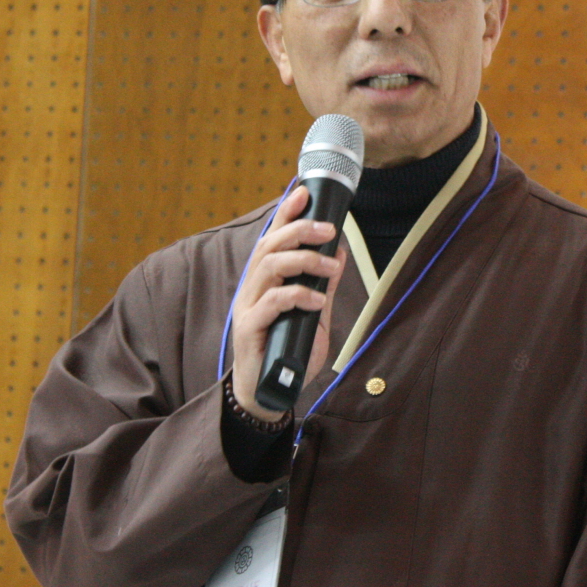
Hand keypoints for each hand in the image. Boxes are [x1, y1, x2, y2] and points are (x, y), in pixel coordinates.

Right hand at [230, 185, 347, 421]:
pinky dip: (298, 295)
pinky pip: (272, 301)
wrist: (269, 393)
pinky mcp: (249, 328)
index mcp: (267, 281)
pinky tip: (317, 300)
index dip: (286, 214)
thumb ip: (324, 286)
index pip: (274, 238)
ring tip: (329, 267)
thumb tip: (338, 254)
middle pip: (271, 246)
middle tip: (329, 229)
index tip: (304, 192)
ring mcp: (248, 307)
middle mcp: (253, 288)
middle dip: (300, 230)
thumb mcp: (314, 315)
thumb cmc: (289, 352)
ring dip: (303, 260)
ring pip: (269, 266)